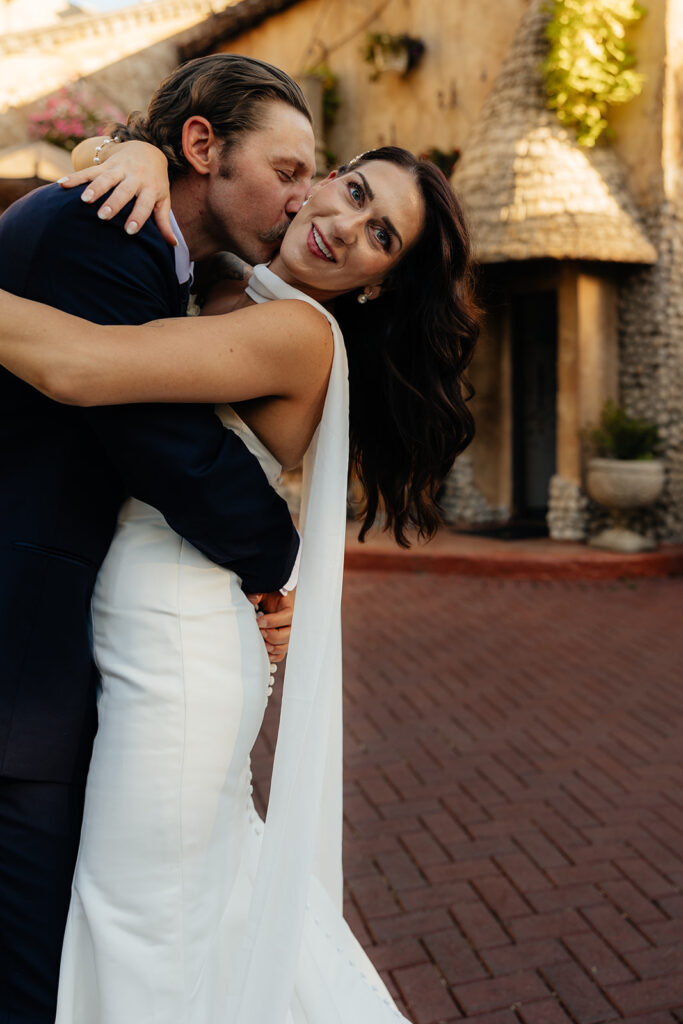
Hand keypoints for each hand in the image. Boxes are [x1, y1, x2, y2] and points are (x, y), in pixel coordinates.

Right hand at [59, 140, 175, 246]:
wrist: (148, 151)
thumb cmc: (155, 183)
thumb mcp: (162, 199)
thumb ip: (164, 221)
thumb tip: (172, 244)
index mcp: (150, 188)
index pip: (144, 205)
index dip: (138, 217)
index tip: (129, 231)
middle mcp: (134, 177)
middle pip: (123, 191)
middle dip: (113, 203)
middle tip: (103, 216)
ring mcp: (119, 169)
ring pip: (105, 178)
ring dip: (94, 188)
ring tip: (84, 200)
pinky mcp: (105, 164)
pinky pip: (89, 170)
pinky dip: (75, 177)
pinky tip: (62, 185)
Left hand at [246, 589, 294, 662]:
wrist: (272, 600)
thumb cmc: (269, 596)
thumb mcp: (264, 592)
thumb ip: (258, 594)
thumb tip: (252, 599)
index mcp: (289, 609)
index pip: (288, 617)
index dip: (273, 621)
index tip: (259, 621)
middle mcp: (291, 624)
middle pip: (288, 635)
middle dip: (272, 636)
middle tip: (260, 632)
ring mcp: (287, 635)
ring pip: (285, 646)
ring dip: (272, 647)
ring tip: (261, 642)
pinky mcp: (281, 643)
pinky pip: (281, 654)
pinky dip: (272, 656)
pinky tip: (263, 651)